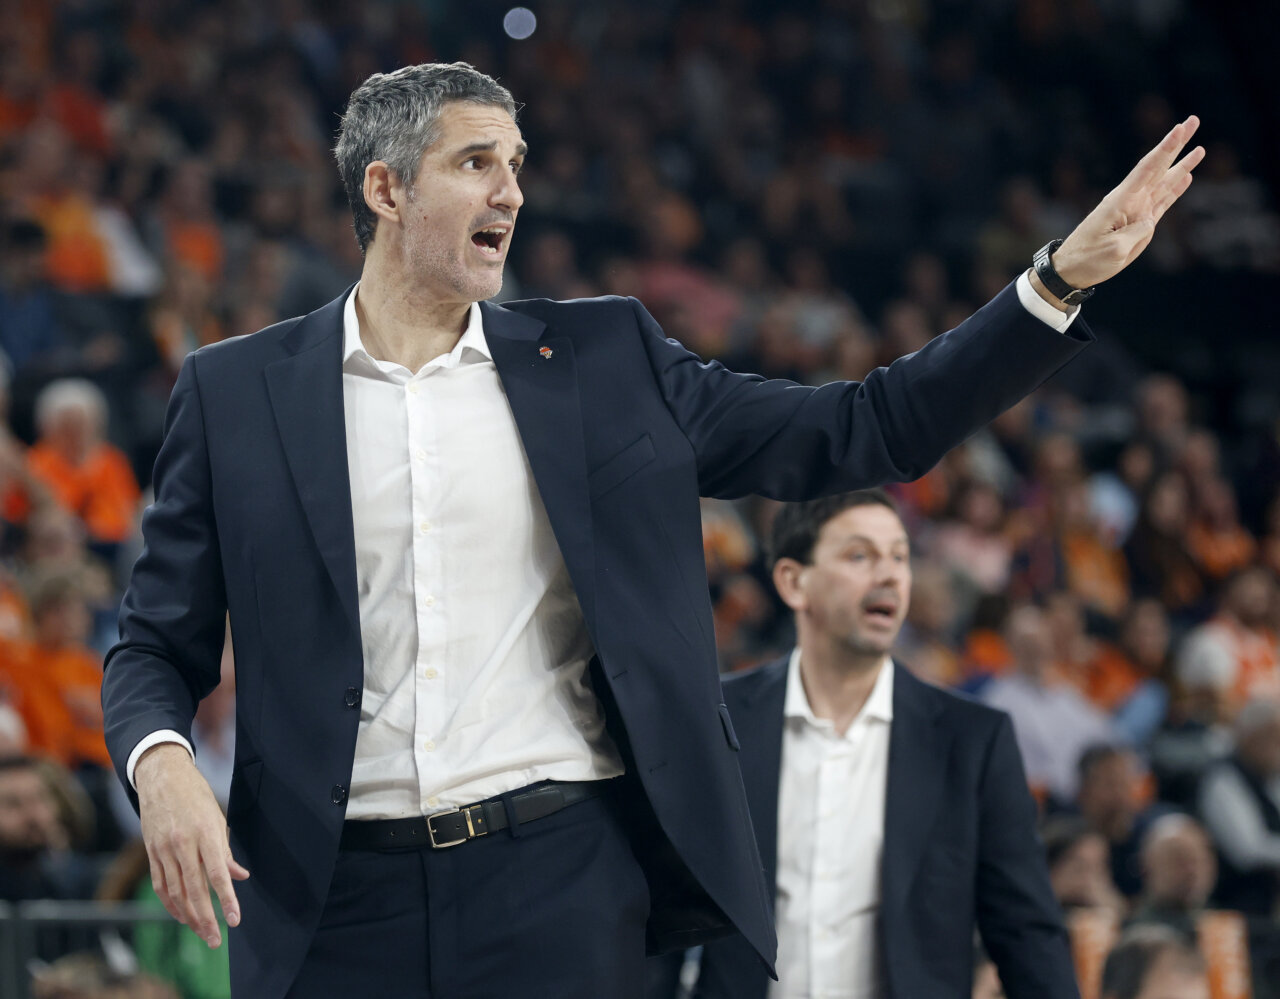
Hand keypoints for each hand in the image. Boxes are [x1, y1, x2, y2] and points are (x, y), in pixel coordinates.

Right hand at [135, 743, 249, 946]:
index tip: (235, 919)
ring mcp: (163, 849)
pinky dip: (170, 904)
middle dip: (206, 918)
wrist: (162, 776)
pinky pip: (160, 885)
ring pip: (175, 892)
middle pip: (194, 889)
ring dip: (189, 916)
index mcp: (205, 833)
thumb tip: (240, 877)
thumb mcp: (217, 818)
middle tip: (216, 940)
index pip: (218, 874)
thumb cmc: (196, 796)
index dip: (226, 899)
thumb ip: (225, 851)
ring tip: (202, 933)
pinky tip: (182, 916)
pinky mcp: (151, 852)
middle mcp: (183, 843)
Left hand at [1051, 116, 1204, 291]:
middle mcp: (1129, 201)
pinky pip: (1161, 202)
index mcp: (1120, 201)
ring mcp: (1135, 211)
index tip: (1180, 128)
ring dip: (1181, 166)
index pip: (1147, 169)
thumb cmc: (1088, 259)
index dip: (1165, 148)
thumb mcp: (1114, 249)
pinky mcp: (1139, 223)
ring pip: (1163, 183)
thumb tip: (1151, 220)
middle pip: (1157, 167)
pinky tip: (1186, 178)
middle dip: (1176, 145)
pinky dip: (1174, 190)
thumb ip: (1136, 232)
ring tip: (1200, 149)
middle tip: (1193, 121)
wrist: (1072, 270)